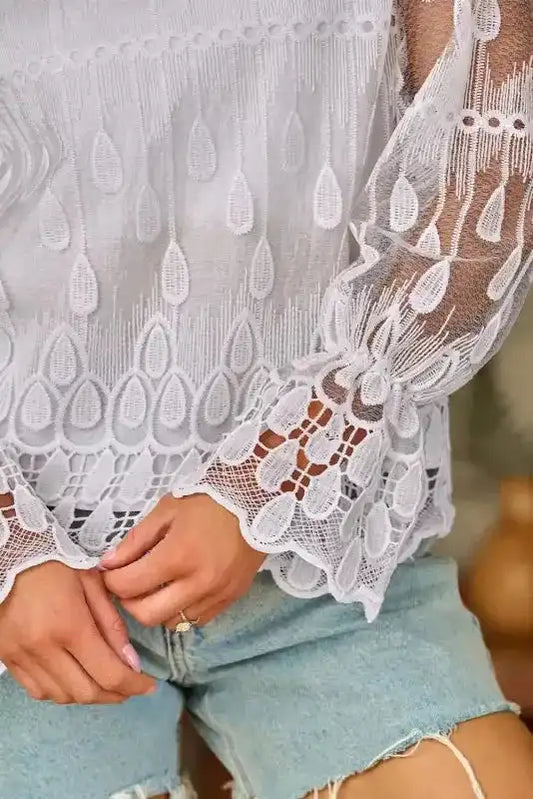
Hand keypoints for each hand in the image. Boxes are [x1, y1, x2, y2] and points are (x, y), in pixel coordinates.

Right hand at [0, 562, 155, 703]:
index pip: (109, 673)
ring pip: (62, 696)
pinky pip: (38, 690)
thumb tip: (132, 661)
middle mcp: (43, 648)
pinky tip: (75, 678)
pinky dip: (61, 692)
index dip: (134, 685)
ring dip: (88, 695)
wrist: (8, 556)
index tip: (149, 685)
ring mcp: (22, 657)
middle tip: (130, 685)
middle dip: (115, 694)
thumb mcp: (92, 583)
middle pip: (86, 692)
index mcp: (69, 626)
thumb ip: (112, 624)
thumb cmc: (54, 564)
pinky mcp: (7, 658)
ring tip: (105, 682)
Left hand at [102, 494, 265, 627]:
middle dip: (129, 601)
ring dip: (157, 608)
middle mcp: (198, 582)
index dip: (111, 580)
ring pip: (172, 622)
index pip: (129, 585)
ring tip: (156, 586)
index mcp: (178, 556)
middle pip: (146, 615)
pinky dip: (182, 609)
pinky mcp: (231, 598)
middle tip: (130, 582)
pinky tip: (181, 589)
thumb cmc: (208, 500)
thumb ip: (135, 540)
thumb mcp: (167, 511)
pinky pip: (197, 619)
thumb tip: (108, 564)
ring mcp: (217, 594)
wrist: (257, 501)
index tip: (111, 570)